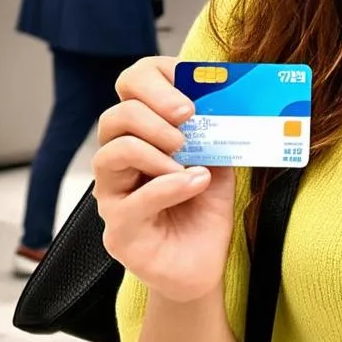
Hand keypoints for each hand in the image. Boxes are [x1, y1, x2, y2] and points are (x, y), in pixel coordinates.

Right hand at [93, 56, 236, 303]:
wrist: (204, 265)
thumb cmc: (204, 210)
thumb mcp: (219, 160)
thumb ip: (216, 131)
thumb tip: (229, 96)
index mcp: (142, 136)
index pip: (129, 88)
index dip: (154, 77)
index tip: (188, 83)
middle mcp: (121, 162)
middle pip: (114, 117)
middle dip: (153, 109)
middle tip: (187, 116)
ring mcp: (115, 196)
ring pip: (112, 153)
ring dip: (154, 147)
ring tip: (187, 159)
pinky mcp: (120, 230)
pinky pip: (134, 201)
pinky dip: (170, 186)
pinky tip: (196, 183)